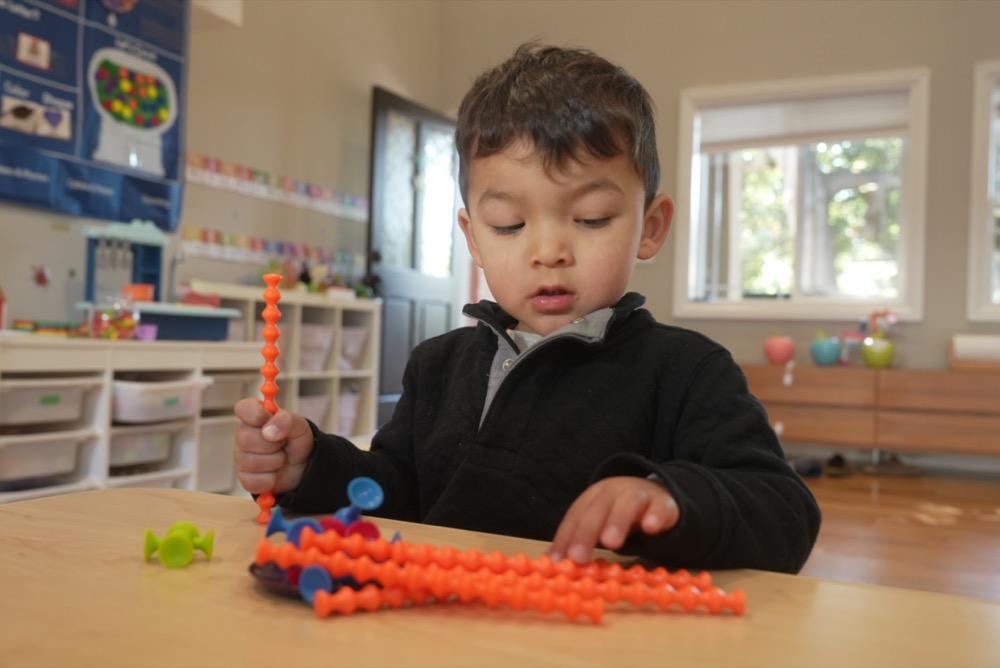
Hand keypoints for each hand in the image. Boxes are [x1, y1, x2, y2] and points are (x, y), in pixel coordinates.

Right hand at [233, 397, 313, 494]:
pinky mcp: (245, 478)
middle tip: (282, 443)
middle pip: (245, 439)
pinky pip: (254, 481)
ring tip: (281, 457)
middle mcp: (244, 435)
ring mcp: (241, 457)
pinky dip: (271, 478)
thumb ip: (287, 420)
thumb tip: (269, 430)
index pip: (243, 408)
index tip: (268, 419)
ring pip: (252, 462)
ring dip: (275, 461)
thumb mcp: (300, 426)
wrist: (304, 467)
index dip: (255, 414)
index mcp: (256, 416)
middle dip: (272, 444)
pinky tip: (274, 472)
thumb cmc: (296, 442)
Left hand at [549, 476, 678, 563]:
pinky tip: (651, 528)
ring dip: (618, 520)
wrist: (657, 495)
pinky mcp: (665, 504)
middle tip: (578, 556)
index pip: (577, 515)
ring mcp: (642, 496)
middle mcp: (615, 492)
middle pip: (599, 507)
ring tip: (610, 543)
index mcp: (594, 496)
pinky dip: (656, 516)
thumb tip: (553, 564)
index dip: (566, 537)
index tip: (558, 560)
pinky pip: (662, 508)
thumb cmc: (619, 514)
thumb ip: (579, 541)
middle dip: (587, 531)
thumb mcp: (598, 523)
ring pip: (629, 502)